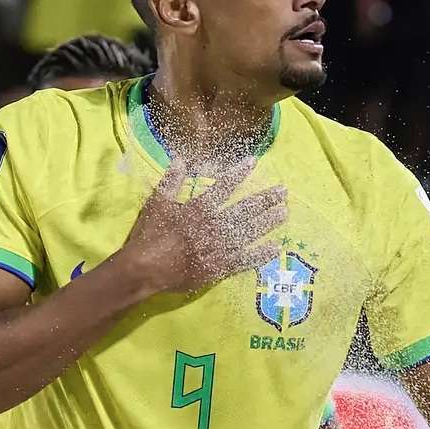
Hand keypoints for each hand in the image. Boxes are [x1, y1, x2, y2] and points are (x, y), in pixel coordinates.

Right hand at [120, 155, 285, 293]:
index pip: (224, 186)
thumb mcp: (156, 204)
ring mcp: (220, 248)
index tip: (255, 162)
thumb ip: (171, 181)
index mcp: (200, 208)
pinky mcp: (220, 268)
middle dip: (265, 199)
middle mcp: (215, 226)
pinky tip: (275, 248)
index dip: (239, 173)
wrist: (145, 270)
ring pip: (250, 232)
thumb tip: (181, 158)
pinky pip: (245, 261)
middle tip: (283, 192)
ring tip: (284, 212)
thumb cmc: (149, 236)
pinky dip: (261, 254)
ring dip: (268, 222)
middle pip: (245, 209)